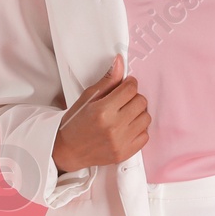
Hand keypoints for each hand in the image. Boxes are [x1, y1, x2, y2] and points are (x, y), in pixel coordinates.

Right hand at [51, 54, 149, 173]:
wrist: (68, 150)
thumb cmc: (76, 122)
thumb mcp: (88, 98)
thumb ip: (107, 81)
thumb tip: (119, 61)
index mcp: (102, 111)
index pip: (130, 89)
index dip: (129, 83)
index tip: (125, 85)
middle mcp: (113, 127)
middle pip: (141, 102)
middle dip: (133, 97)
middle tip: (123, 100)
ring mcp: (120, 142)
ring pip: (146, 118)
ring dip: (138, 113)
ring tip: (125, 114)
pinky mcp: (125, 153)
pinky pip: (145, 135)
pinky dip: (138, 129)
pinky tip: (127, 127)